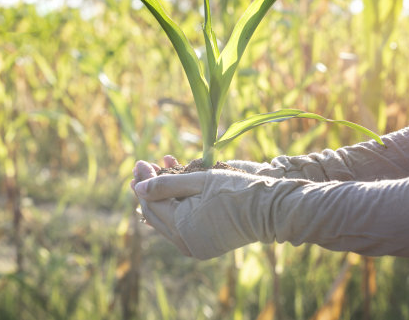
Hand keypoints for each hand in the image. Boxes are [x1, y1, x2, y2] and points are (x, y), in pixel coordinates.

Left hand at [132, 165, 304, 259]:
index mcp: (182, 227)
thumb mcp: (200, 180)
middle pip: (155, 214)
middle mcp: (184, 243)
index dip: (143, 181)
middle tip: (141, 168)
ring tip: (155, 175)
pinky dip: (175, 208)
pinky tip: (173, 190)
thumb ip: (167, 184)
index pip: (151, 203)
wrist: (269, 210)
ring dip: (160, 198)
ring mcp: (194, 247)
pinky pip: (180, 227)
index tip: (139, 162)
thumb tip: (138, 187)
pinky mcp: (204, 245)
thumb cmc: (236, 190)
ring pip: (166, 221)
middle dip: (147, 190)